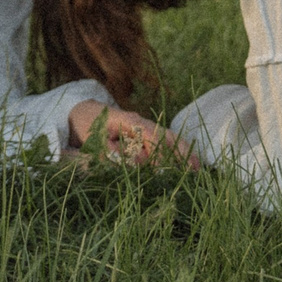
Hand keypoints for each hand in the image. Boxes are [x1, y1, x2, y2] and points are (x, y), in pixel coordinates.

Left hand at [67, 100, 199, 169]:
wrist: (84, 111)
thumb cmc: (88, 126)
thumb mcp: (95, 141)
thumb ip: (115, 153)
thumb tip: (142, 162)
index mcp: (130, 121)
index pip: (152, 136)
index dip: (162, 152)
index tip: (170, 169)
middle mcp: (141, 122)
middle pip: (167, 135)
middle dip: (182, 152)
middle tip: (196, 170)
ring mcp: (145, 127)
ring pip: (169, 138)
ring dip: (182, 153)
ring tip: (196, 170)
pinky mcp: (145, 134)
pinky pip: (163, 142)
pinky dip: (175, 152)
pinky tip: (185, 166)